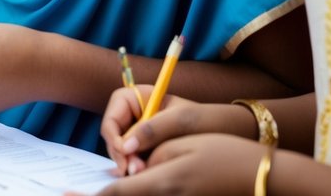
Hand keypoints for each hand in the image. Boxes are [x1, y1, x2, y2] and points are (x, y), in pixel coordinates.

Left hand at [76, 134, 269, 195]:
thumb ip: (151, 147)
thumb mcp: (186, 140)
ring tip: (111, 181)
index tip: (65, 195)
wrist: (265, 178)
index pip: (115, 193)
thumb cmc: (227, 154)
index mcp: (164, 183)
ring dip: (123, 192)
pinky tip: (132, 184)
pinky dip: (139, 193)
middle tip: (73, 194)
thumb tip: (126, 158)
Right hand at [102, 89, 254, 175]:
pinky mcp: (147, 148)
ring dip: (127, 161)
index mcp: (142, 96)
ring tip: (140, 172)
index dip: (113, 129)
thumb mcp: (180, 121)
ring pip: (122, 147)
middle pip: (115, 131)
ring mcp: (141, 131)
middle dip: (120, 150)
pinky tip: (142, 173)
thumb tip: (126, 146)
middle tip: (131, 169)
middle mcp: (138, 113)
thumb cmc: (205, 120)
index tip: (122, 149)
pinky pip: (132, 157)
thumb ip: (152, 129)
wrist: (228, 134)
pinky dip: (134, 166)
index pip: (115, 109)